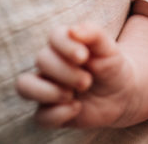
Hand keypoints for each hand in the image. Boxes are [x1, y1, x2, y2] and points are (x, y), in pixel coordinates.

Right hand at [15, 23, 135, 128]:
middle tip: (87, 81)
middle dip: (65, 72)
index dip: (65, 45)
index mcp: (65, 45)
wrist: (123, 94)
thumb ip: (94, 34)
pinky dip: (58, 114)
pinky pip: (40, 116)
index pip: (54, 36)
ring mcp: (48, 88)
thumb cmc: (112, 66)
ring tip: (71, 95)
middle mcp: (51, 65)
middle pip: (41, 59)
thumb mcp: (109, 49)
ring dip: (48, 91)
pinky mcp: (50, 112)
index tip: (84, 57)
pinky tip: (77, 107)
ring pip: (24, 86)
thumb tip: (73, 30)